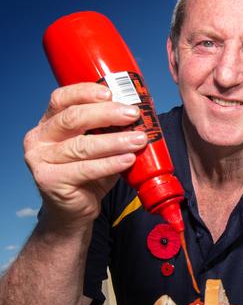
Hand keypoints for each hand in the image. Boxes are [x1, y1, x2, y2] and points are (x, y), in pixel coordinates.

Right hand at [23, 83, 146, 230]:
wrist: (74, 211)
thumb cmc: (88, 175)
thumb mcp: (98, 147)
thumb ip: (109, 131)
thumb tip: (140, 117)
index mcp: (48, 123)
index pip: (61, 99)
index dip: (85, 92)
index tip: (111, 92)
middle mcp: (39, 139)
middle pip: (73, 119)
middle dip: (107, 114)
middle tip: (133, 114)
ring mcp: (41, 160)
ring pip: (82, 145)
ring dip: (115, 141)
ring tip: (139, 139)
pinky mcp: (50, 180)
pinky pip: (86, 169)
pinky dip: (110, 163)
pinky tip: (128, 159)